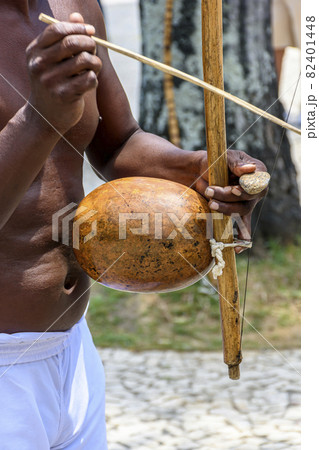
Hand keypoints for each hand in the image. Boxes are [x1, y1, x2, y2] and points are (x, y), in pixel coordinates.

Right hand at [26, 13, 101, 132]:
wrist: (46, 118)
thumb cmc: (53, 84)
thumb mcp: (53, 60)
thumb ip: (65, 38)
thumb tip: (78, 17)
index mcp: (34, 52)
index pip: (56, 30)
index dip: (77, 27)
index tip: (90, 31)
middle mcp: (39, 66)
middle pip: (72, 43)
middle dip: (89, 44)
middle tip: (94, 49)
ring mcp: (51, 82)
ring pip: (84, 61)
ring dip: (95, 62)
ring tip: (94, 67)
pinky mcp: (64, 96)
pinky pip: (89, 79)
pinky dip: (94, 78)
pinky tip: (89, 82)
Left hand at [194, 149, 267, 252]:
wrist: (201, 172)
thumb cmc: (215, 161)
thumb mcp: (224, 157)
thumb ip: (235, 163)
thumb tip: (248, 169)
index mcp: (258, 172)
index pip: (258, 183)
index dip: (247, 189)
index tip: (233, 190)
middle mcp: (256, 189)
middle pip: (247, 198)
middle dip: (228, 197)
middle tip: (210, 191)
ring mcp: (248, 203)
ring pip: (241, 211)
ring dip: (225, 209)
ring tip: (211, 203)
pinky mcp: (238, 213)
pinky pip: (243, 227)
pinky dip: (242, 239)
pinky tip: (238, 249)